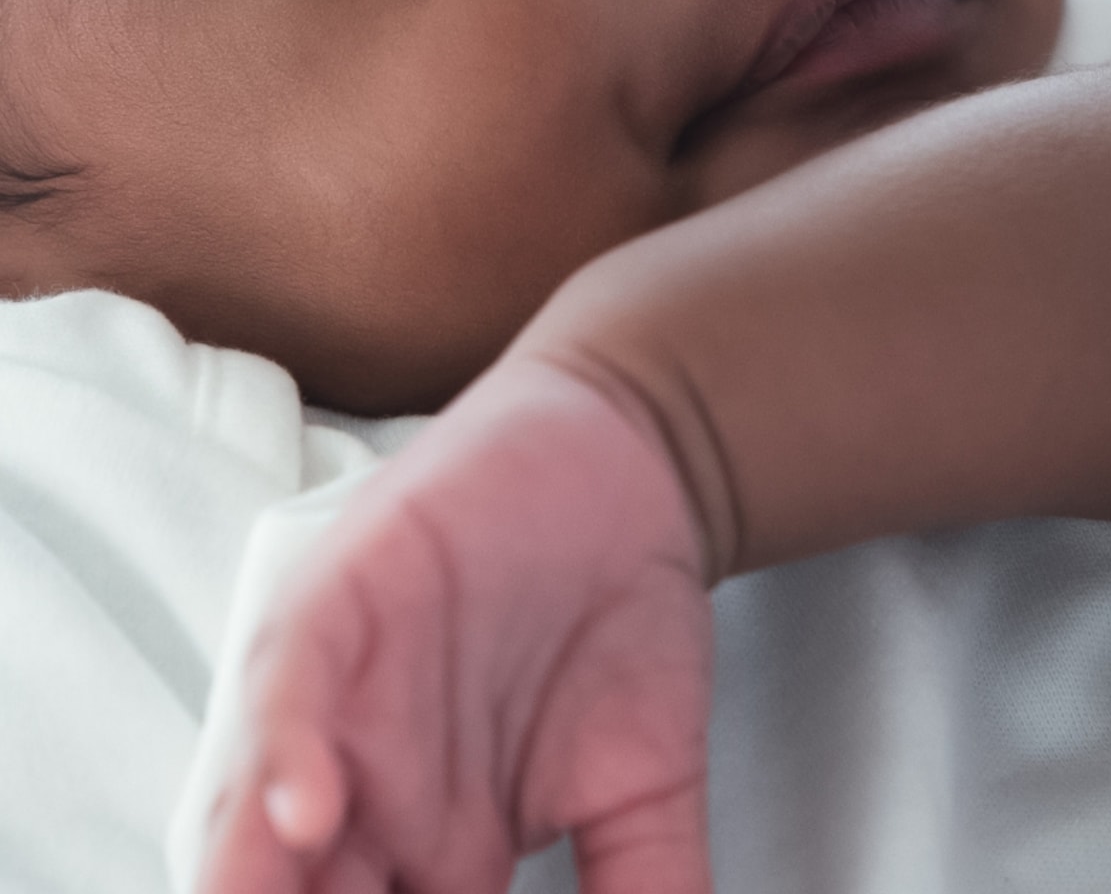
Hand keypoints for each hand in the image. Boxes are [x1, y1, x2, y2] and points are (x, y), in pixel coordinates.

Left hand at [195, 357, 714, 893]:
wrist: (634, 462)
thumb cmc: (625, 623)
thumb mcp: (649, 789)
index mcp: (426, 861)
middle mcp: (363, 803)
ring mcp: (341, 707)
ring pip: (257, 831)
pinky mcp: (340, 604)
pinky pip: (287, 692)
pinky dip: (284, 756)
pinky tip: (317, 821)